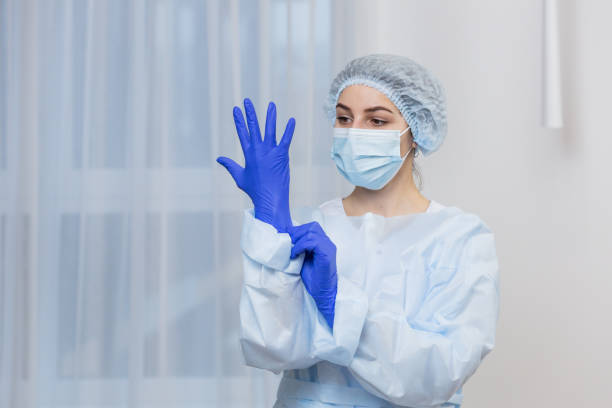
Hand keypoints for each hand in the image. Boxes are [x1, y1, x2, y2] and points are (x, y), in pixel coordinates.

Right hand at [217, 98, 295, 231]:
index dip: (238, 120)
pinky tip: (292, 120)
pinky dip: (289, 130)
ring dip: (270, 117)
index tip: (235, 109)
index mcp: (248, 154)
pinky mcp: (282, 155)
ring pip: (270, 130)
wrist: (270, 199)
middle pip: (253, 127)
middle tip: (247, 101)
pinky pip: (286, 139)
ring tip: (271, 105)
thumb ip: (230, 165)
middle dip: (250, 113)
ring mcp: (271, 152)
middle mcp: (258, 150)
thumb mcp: (239, 177)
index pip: (242, 133)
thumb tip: (219, 158)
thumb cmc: (255, 190)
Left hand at [287, 222, 337, 329]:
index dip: (297, 231)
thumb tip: (286, 239)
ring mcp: (329, 247)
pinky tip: (295, 255)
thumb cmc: (313, 278)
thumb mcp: (303, 259)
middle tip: (289, 245)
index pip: (311, 227)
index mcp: (323, 243)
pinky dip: (301, 246)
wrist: (323, 292)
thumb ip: (299, 247)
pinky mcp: (327, 254)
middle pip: (312, 226)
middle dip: (297, 233)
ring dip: (299, 240)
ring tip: (292, 251)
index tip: (286, 239)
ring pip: (312, 232)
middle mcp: (327, 243)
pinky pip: (313, 242)